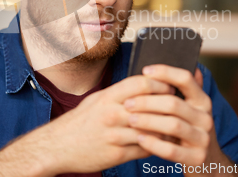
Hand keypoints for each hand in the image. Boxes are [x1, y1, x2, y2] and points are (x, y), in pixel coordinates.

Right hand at [27, 74, 174, 175]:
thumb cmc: (79, 122)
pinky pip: (144, 149)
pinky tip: (163, 143)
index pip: (142, 83)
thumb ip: (119, 93)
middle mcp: (112, 114)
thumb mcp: (96, 100)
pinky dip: (157, 146)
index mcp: (108, 96)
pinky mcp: (116, 154)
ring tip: (177, 126)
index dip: (161, 83)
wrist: (57, 147)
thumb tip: (145, 85)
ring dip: (167, 129)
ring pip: (152, 129)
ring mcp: (114, 135)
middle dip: (170, 106)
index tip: (170, 87)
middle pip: (151, 106)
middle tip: (180, 107)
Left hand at [123, 65, 222, 170]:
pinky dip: (153, 144)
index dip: (165, 72)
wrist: (207, 163)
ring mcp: (203, 139)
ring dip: (148, 121)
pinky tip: (140, 139)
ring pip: (173, 125)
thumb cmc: (190, 130)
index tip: (145, 71)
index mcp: (202, 101)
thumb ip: (186, 90)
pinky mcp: (197, 158)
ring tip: (130, 119)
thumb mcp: (191, 109)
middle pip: (174, 103)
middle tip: (127, 103)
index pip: (186, 79)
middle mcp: (206, 118)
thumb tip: (188, 64)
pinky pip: (172, 150)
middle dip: (147, 101)